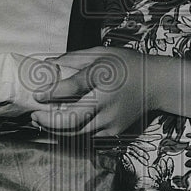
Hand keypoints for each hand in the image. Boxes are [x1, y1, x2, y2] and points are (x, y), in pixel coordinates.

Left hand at [31, 47, 148, 136]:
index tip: (37, 95)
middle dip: (48, 120)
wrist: (157, 84)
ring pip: (77, 133)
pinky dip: (71, 133)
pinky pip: (88, 136)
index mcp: (104, 77)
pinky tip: (60, 126)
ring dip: (56, 129)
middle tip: (34, 115)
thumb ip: (74, 59)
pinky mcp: (114, 132)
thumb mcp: (102, 53)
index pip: (74, 86)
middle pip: (72, 119)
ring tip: (41, 121)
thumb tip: (47, 64)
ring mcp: (112, 120)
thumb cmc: (127, 65)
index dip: (53, 92)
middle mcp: (108, 102)